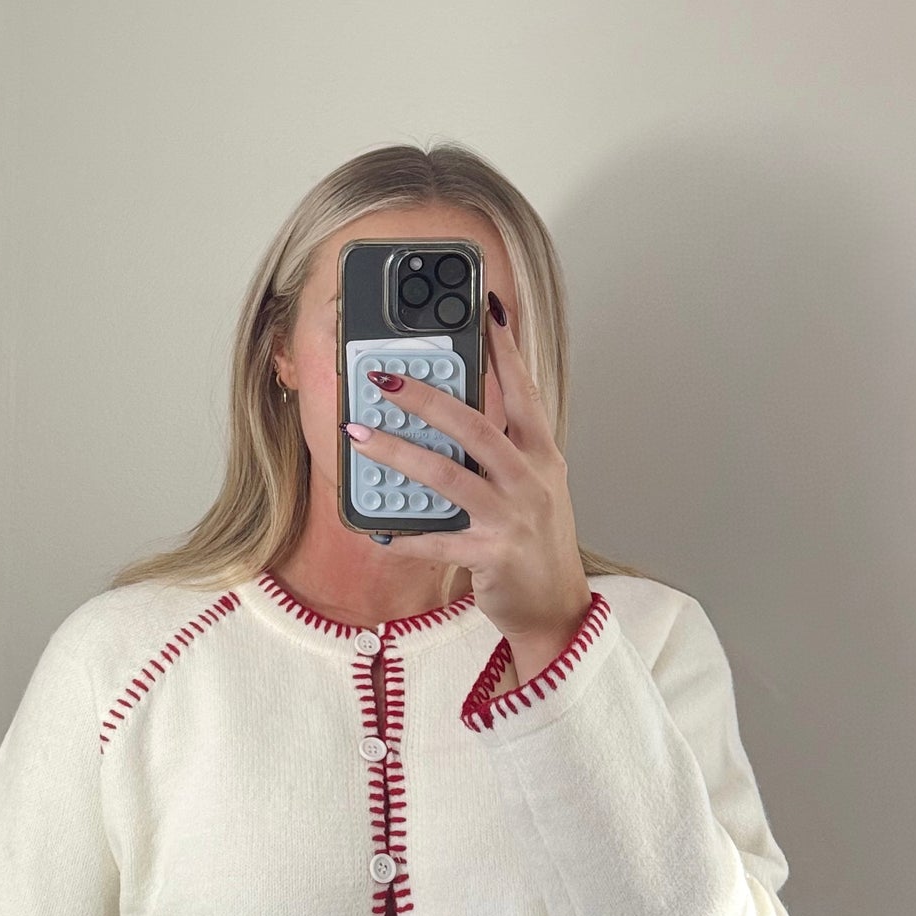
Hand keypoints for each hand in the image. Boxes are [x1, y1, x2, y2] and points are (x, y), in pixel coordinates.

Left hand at [342, 295, 592, 685]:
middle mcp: (530, 478)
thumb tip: (444, 419)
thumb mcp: (530, 487)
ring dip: (397, 452)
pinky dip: (403, 532)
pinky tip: (377, 526)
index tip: (484, 310)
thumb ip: (497, 452)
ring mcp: (512, 517)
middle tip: (384, 378)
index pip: (523, 390)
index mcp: (541, 454)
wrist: (555, 605)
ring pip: (447, 474)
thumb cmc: (534, 542)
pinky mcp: (492, 555)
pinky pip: (436, 538)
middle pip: (474, 424)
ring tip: (360, 435)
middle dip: (424, 397)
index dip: (504, 349)